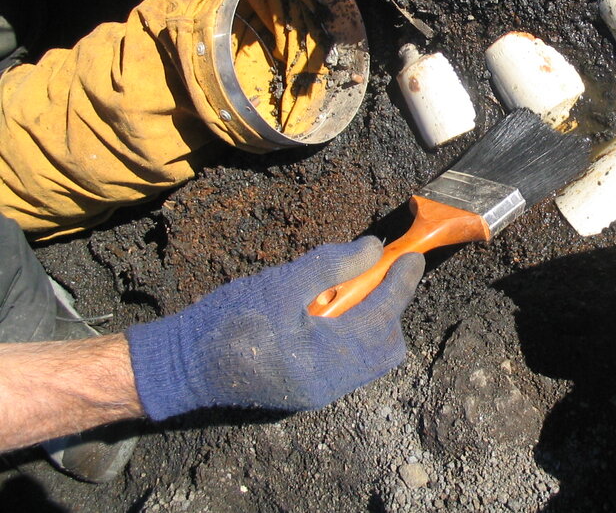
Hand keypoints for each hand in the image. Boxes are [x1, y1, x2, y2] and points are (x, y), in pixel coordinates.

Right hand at [126, 238, 424, 420]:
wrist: (178, 366)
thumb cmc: (226, 321)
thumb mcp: (281, 283)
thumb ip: (331, 265)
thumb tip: (375, 248)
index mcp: (326, 360)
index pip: (382, 318)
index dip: (401, 284)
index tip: (413, 255)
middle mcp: (330, 384)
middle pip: (386, 347)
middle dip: (390, 307)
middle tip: (378, 274)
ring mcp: (319, 392)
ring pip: (369, 357)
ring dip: (371, 321)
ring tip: (349, 290)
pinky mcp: (307, 390)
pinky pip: (348, 363)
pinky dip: (352, 334)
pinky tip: (330, 310)